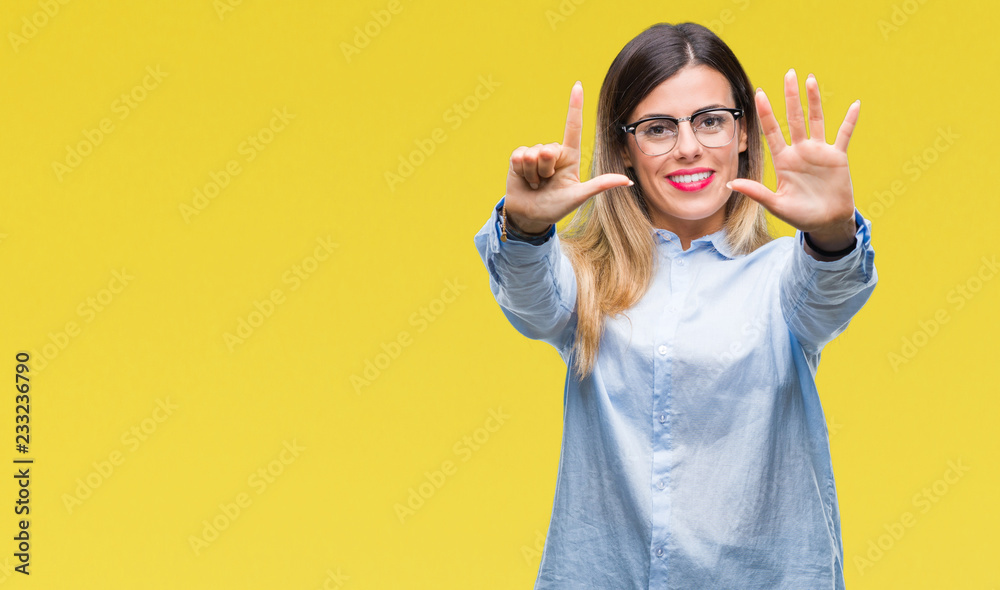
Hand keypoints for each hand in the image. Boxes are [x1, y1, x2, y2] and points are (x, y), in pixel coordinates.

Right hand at [504, 81, 632, 234]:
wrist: (530, 216)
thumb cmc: (556, 207)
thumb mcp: (579, 197)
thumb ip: (600, 186)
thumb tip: (628, 181)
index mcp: (570, 156)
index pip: (573, 127)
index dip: (574, 106)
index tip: (577, 85)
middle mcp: (553, 151)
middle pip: (548, 148)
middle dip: (545, 170)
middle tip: (546, 183)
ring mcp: (535, 153)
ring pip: (533, 154)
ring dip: (533, 174)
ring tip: (536, 184)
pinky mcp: (518, 157)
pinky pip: (519, 156)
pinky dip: (521, 171)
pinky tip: (524, 180)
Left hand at [727, 69, 858, 246]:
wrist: (825, 223)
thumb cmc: (800, 215)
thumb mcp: (776, 205)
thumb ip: (756, 192)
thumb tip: (730, 183)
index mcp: (783, 160)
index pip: (772, 131)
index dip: (766, 113)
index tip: (759, 94)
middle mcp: (800, 151)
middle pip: (794, 118)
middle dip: (791, 97)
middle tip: (788, 73)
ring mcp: (819, 152)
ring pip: (816, 120)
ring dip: (814, 100)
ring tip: (810, 80)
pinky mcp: (837, 157)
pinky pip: (844, 135)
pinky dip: (849, 121)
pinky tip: (855, 104)